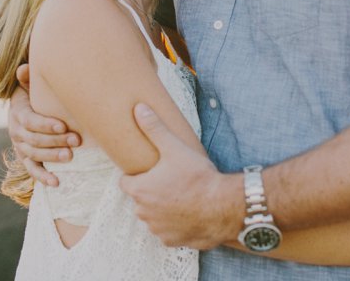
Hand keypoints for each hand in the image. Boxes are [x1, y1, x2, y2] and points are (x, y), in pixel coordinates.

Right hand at [8, 64, 81, 186]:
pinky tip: (56, 183)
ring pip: (34, 154)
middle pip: (34, 139)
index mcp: (18, 113)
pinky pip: (32, 169)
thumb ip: (27, 77)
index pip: (30, 121)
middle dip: (55, 141)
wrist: (26, 107)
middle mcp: (16, 131)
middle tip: (77, 141)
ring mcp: (21, 146)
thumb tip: (24, 68)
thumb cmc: (35, 93)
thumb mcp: (30, 84)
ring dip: (52, 157)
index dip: (45, 124)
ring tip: (71, 157)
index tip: (63, 126)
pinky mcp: (26, 158)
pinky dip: (43, 177)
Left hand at [119, 103, 240, 248]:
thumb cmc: (197, 177)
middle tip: (170, 181)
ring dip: (162, 210)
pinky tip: (188, 214)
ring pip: (153, 217)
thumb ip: (154, 128)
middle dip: (151, 192)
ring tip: (181, 197)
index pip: (126, 182)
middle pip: (140, 200)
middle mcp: (144, 213)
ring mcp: (158, 229)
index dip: (137, 175)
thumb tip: (138, 109)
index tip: (150, 171)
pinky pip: (168, 232)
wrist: (223, 207)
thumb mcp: (174, 148)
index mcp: (140, 190)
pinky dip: (175, 225)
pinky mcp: (172, 241)